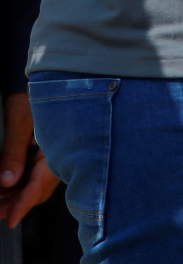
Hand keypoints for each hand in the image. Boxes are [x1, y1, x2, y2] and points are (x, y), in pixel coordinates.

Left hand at [0, 93, 58, 227]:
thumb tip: (7, 182)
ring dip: (17, 195)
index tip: (11, 219)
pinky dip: (21, 184)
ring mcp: (55, 153)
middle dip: (18, 203)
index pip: (40, 182)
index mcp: (58, 146)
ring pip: (37, 183)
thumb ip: (13, 153)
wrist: (40, 79)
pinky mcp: (49, 151)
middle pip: (40, 188)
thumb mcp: (19, 123)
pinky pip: (36, 174)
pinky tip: (8, 187)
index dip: (24, 203)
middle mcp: (60, 152)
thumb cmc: (32, 95)